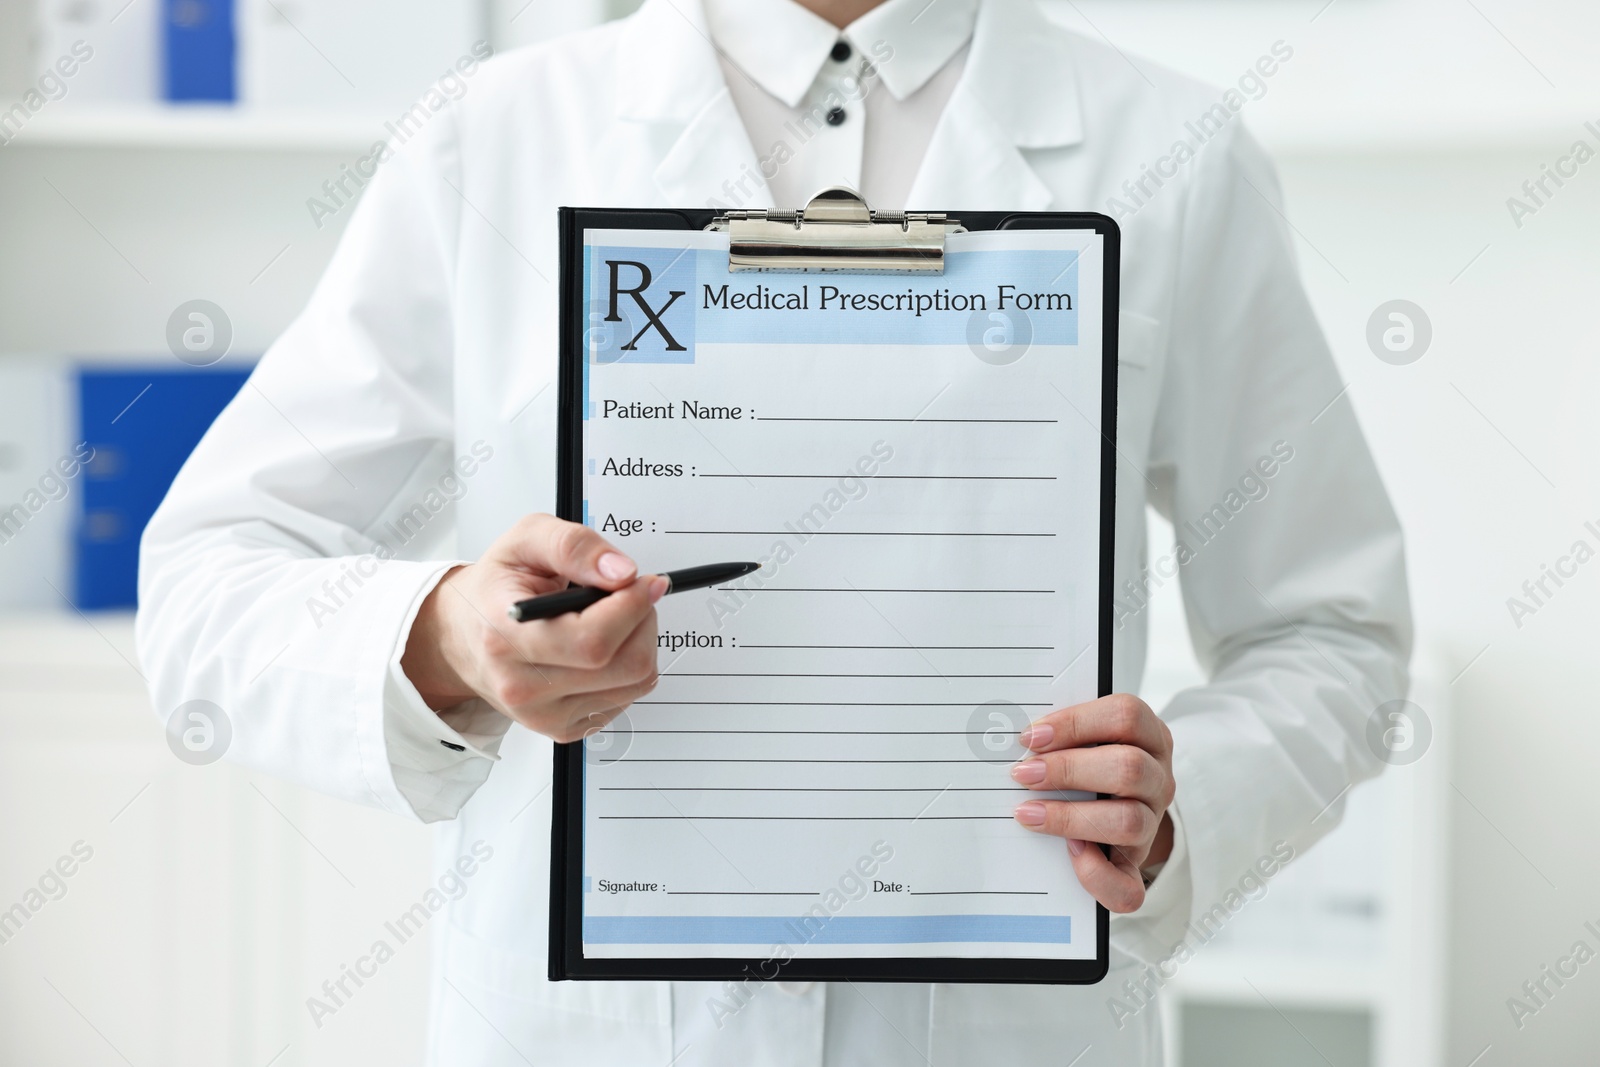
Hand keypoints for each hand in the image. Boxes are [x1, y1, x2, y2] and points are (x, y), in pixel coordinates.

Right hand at [401, 514, 666, 741]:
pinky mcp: (563, 728)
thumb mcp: (525, 541)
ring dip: (640, 643)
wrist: (463, 636)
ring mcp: (543, 715)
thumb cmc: (496, 588)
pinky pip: (627, 698)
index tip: (644, 582)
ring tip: (611, 619)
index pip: (593, 641)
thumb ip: (574, 546)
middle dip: (643, 621)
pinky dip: (628, 667)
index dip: (633, 607)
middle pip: (626, 666)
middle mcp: (522, 687)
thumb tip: (622, 572)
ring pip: (635, 683)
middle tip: (629, 596)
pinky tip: (599, 647)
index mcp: (507, 637)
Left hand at [1010, 694, 1175, 912]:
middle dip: (1068, 770)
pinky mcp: (1137, 868)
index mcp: (1150, 738)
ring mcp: (1152, 825)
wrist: (1114, 819)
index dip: (1076, 723)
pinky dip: (1094, 874)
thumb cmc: (1091, 768)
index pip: (1126, 716)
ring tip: (1027, 813)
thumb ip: (1063, 735)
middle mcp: (1158, 780)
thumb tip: (1016, 736)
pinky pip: (1128, 887)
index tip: (1031, 737)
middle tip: (1024, 774)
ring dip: (1070, 818)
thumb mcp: (1087, 742)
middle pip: (1129, 768)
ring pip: (1129, 821)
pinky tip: (1067, 855)